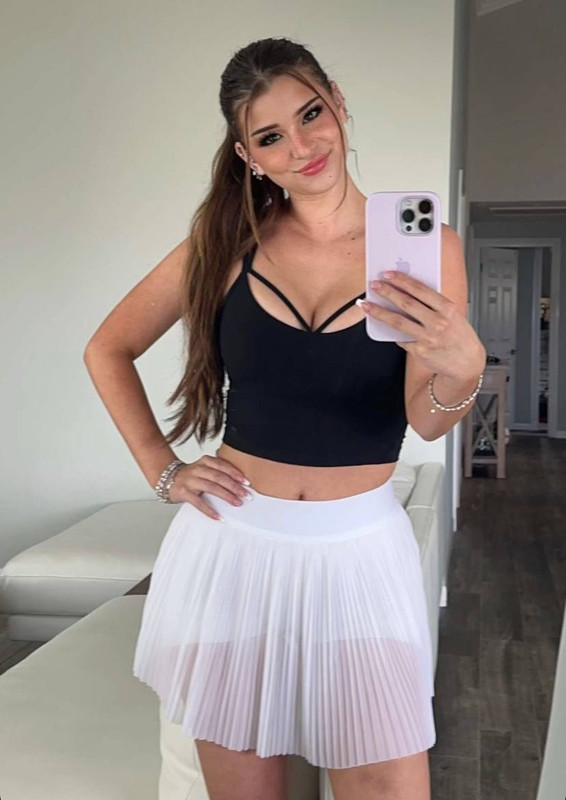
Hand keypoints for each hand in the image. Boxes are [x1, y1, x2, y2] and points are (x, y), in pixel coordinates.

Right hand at [168, 454, 251, 519]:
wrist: (168, 479)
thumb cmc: (192, 476)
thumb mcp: (204, 469)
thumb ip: (219, 472)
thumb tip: (241, 484)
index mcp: (204, 461)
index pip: (222, 465)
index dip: (235, 473)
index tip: (246, 482)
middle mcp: (197, 469)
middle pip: (218, 477)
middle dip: (234, 486)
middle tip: (245, 495)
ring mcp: (189, 480)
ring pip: (210, 487)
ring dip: (226, 496)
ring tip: (237, 503)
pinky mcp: (183, 492)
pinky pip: (198, 502)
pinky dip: (209, 510)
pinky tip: (218, 516)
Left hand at [360, 272, 485, 380]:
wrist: (466, 364)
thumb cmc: (460, 337)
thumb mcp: (454, 315)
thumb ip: (434, 304)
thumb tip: (409, 292)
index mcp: (448, 309)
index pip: (421, 290)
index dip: (402, 280)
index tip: (389, 274)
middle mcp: (438, 323)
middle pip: (406, 304)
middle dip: (387, 292)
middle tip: (374, 285)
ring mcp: (427, 338)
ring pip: (398, 322)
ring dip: (379, 312)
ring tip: (367, 305)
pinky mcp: (419, 351)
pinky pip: (401, 338)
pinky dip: (392, 332)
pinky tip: (384, 326)